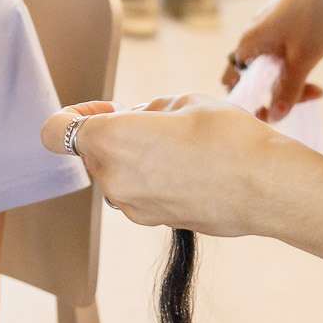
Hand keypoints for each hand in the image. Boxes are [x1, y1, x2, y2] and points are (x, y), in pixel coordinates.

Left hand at [39, 94, 290, 236]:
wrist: (265, 186)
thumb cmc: (228, 136)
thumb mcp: (185, 101)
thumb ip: (148, 110)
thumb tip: (140, 119)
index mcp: (110, 140)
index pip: (57, 131)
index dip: (77, 114)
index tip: (107, 110)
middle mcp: (112, 178)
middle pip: (93, 152)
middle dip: (116, 134)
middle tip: (155, 121)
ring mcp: (132, 206)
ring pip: (117, 174)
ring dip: (135, 158)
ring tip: (179, 145)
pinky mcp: (153, 222)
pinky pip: (139, 193)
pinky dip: (152, 179)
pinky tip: (189, 169)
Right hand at [221, 0, 322, 120]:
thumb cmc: (314, 19)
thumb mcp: (302, 60)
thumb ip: (288, 91)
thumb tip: (274, 118)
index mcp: (248, 43)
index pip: (232, 81)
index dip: (248, 101)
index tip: (272, 112)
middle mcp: (252, 35)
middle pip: (255, 77)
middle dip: (278, 94)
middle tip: (309, 97)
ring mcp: (267, 29)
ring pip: (271, 67)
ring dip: (290, 82)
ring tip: (318, 89)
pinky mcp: (282, 25)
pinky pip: (280, 54)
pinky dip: (294, 67)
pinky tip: (314, 72)